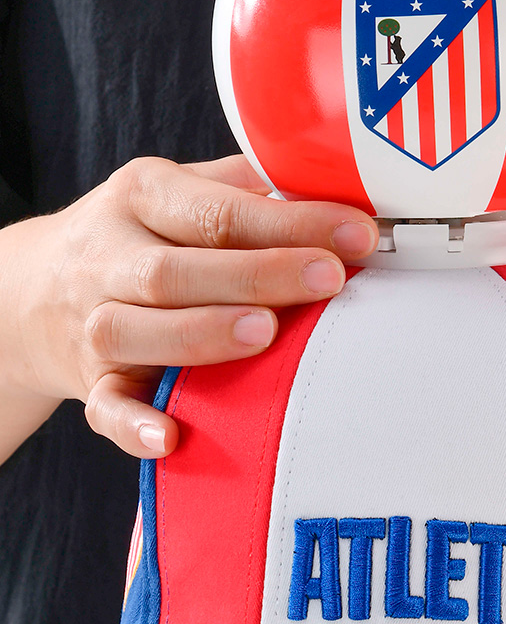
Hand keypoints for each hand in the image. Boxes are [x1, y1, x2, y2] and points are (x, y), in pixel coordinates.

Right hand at [0, 155, 377, 459]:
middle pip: (176, 270)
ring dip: (200, 335)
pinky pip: (102, 408)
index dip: (290, 222)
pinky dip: (133, 424)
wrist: (32, 287)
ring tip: (265, 336)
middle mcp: (109, 256)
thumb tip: (340, 188)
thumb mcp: (180, 189)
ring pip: (131, 332)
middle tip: (326, 279)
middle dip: (256, 275)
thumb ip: (246, 189)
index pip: (218, 210)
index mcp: (141, 197)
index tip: (356, 235)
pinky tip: (171, 435)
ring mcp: (92, 323)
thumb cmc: (140, 235)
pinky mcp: (89, 381)